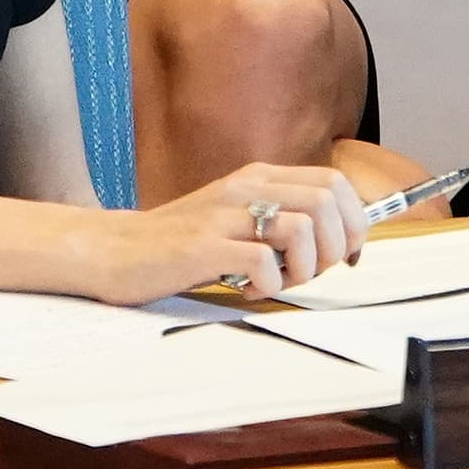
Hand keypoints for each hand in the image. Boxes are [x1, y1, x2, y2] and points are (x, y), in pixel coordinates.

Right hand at [74, 162, 362, 303]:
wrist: (112, 250)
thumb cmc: (179, 243)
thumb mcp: (236, 218)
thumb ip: (281, 220)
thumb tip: (342, 239)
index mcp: (258, 178)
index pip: (334, 182)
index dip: (356, 220)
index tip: (349, 253)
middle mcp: (245, 188)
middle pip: (327, 202)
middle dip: (336, 246)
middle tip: (311, 273)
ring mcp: (223, 215)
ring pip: (303, 228)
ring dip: (305, 268)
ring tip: (277, 282)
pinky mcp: (203, 246)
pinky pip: (263, 261)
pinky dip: (268, 285)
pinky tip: (246, 289)